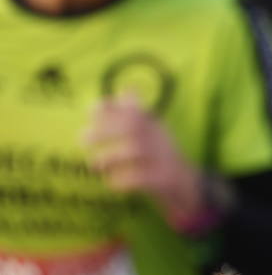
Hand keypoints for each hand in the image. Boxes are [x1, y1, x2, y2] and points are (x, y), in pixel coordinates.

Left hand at [85, 96, 204, 227]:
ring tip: (94, 164)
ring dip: (110, 156)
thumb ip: (137, 115)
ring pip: (136, 150)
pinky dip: (123, 180)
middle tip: (82, 139)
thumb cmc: (160, 156)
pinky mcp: (164, 179)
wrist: (186, 183)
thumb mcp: (153, 132)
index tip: (91, 110)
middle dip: (106, 130)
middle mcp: (160, 138)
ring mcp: (164, 158)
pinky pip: (142, 177)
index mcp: (156, 126)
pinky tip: (111, 182)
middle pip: (134, 127)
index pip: (135, 110)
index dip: (113, 109)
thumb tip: (124, 90)